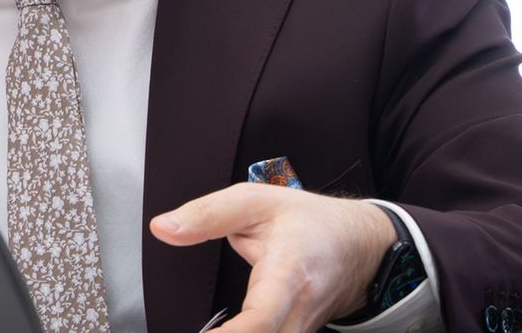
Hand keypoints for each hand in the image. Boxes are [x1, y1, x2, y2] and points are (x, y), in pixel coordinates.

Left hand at [150, 183, 396, 331]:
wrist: (359, 246)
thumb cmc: (310, 223)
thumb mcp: (256, 201)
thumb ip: (207, 214)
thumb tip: (163, 228)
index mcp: (288, 273)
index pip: (261, 319)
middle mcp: (297, 311)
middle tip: (190, 332)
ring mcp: (300, 331)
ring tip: (202, 331)